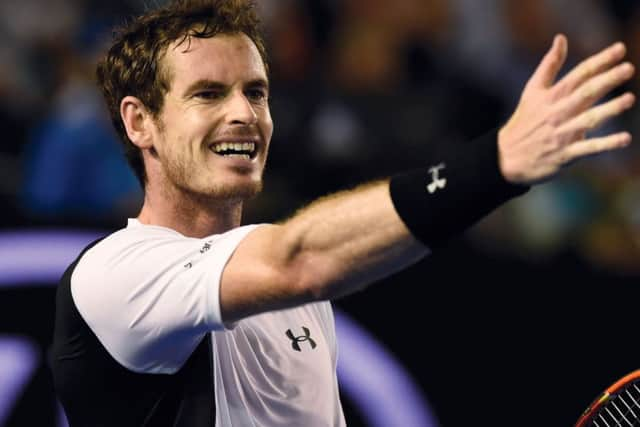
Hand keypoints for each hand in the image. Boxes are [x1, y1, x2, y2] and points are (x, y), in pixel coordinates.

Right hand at [498, 34, 634, 183]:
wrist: (506, 157)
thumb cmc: (524, 120)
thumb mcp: (532, 90)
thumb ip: (549, 65)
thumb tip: (561, 38)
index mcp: (551, 96)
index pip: (578, 75)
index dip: (599, 62)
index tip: (619, 49)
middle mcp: (557, 113)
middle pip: (585, 93)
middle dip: (606, 81)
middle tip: (628, 68)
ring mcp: (561, 134)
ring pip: (588, 119)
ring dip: (609, 110)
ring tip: (629, 98)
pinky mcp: (564, 154)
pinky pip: (588, 148)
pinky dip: (606, 144)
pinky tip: (625, 139)